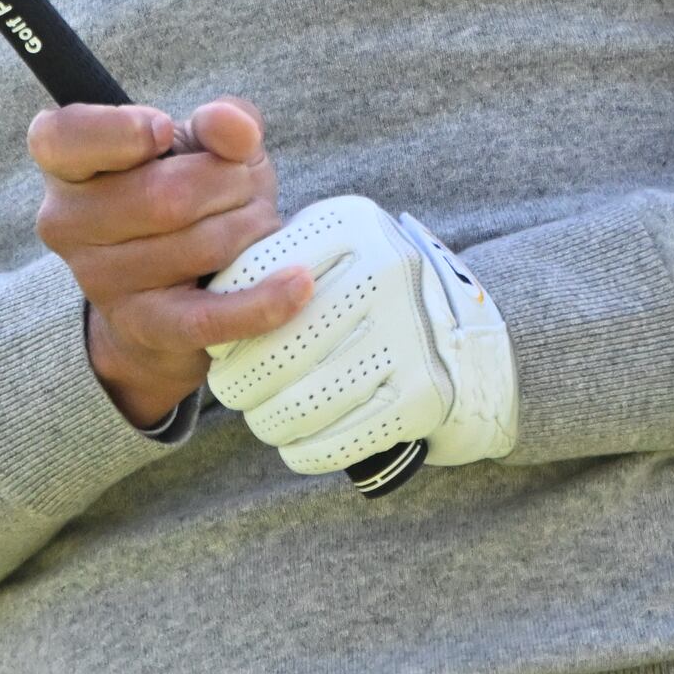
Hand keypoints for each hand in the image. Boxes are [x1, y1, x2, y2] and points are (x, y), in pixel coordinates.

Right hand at [30, 98, 316, 428]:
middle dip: (228, 182)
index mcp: (65, 161)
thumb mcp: (199, 143)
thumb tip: (236, 130)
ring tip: (250, 225)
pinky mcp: (143, 327)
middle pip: (165, 194)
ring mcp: (100, 280)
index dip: (119, 130)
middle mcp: (66, 221)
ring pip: (198, 245)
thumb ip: (218, 121)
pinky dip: (261, 300)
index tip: (164, 129)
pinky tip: (297, 282)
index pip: (66, 137)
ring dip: (249, 228)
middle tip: (242, 186)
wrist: (171, 285)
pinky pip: (207, 316)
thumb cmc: (184, 190)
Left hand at [204, 196, 518, 473]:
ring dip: (266, 419)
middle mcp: (384, 272)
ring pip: (296, 403)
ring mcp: (407, 335)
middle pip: (272, 349)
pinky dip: (303, 449)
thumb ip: (269, 261)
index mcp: (352, 225)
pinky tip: (295, 441)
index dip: (226, 319)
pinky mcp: (421, 395)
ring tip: (262, 414)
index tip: (222, 340)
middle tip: (233, 388)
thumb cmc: (365, 289)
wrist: (463, 331)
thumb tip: (209, 306)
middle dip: (238, 380)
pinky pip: (334, 441)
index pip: (254, 278)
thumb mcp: (329, 247)